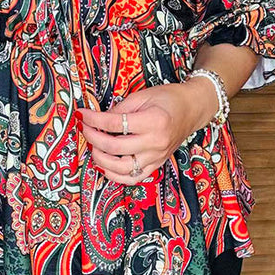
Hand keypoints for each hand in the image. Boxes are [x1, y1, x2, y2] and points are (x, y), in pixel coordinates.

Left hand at [76, 77, 218, 185]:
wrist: (192, 110)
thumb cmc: (169, 100)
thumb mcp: (143, 96)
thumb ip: (119, 108)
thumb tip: (98, 119)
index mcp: (153, 121)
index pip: (114, 124)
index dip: (93, 120)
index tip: (82, 115)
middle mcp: (155, 142)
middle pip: (114, 147)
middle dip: (93, 138)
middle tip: (85, 129)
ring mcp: (156, 157)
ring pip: (121, 168)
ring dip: (101, 159)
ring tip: (93, 147)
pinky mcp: (156, 165)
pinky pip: (132, 178)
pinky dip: (115, 175)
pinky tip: (104, 165)